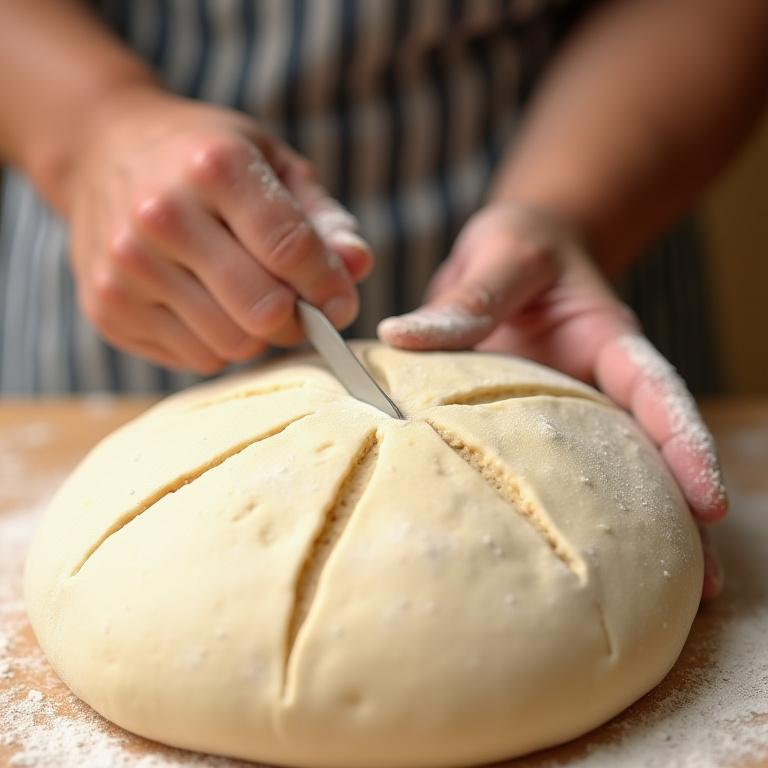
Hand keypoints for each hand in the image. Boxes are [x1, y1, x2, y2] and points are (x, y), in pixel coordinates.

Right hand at [66, 86, 372, 372]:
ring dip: (257, 335)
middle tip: (298, 308)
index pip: (291, 249)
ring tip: (249, 300)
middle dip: (297, 319)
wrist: (103, 150)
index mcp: (214, 167)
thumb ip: (323, 219)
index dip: (329, 286)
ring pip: (232, 344)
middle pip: (264, 309)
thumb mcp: (272, 163)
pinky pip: (197, 358)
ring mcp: (126, 266)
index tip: (340, 301)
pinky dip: (217, 344)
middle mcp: (162, 215)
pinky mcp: (108, 308)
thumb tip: (357, 267)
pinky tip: (206, 305)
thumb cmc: (204, 159)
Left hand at [379, 202, 725, 597]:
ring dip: (638, 530)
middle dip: (682, 513)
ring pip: (615, 473)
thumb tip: (405, 335)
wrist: (515, 253)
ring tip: (657, 601)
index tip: (710, 499)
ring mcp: (573, 410)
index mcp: (608, 344)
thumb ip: (470, 297)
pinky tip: (559, 557)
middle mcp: (598, 386)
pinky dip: (569, 511)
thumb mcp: (502, 256)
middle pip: (652, 452)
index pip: (657, 392)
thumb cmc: (520, 247)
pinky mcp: (540, 424)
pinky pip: (562, 469)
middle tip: (706, 585)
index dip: (686, 443)